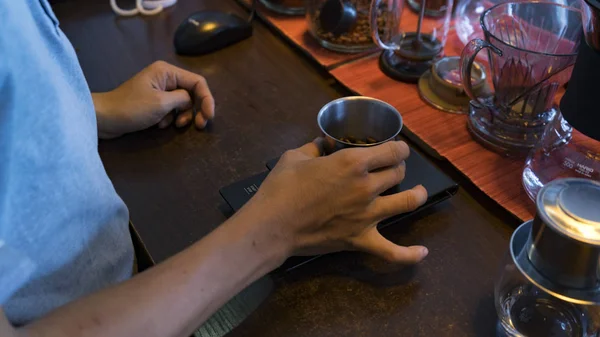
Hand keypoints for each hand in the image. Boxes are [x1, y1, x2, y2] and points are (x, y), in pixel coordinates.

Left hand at [92, 61, 214, 138]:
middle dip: (195, 110)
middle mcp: (165, 77)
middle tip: (198, 126)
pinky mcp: (154, 101)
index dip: (207, 99)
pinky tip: (160, 125)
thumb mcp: (161, 103)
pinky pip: (172, 109)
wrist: (104, 118)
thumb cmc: (131, 108)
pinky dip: (170, 118)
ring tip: (171, 125)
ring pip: (183, 103)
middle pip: (192, 93)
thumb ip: (182, 99)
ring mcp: (159, 90)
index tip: (209, 116)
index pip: (197, 82)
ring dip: (181, 116)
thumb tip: (189, 101)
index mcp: (167, 72)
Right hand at [242, 139, 428, 263]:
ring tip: (417, 192)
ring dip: (416, 195)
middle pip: (398, 173)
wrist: (272, 225)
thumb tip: (323, 143)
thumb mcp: (294, 157)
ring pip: (407, 203)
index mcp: (353, 163)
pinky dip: (409, 254)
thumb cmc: (281, 188)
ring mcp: (368, 215)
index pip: (392, 150)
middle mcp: (367, 187)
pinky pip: (392, 251)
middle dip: (397, 167)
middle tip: (391, 168)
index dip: (398, 147)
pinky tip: (422, 252)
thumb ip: (314, 147)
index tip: (395, 148)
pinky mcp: (361, 239)